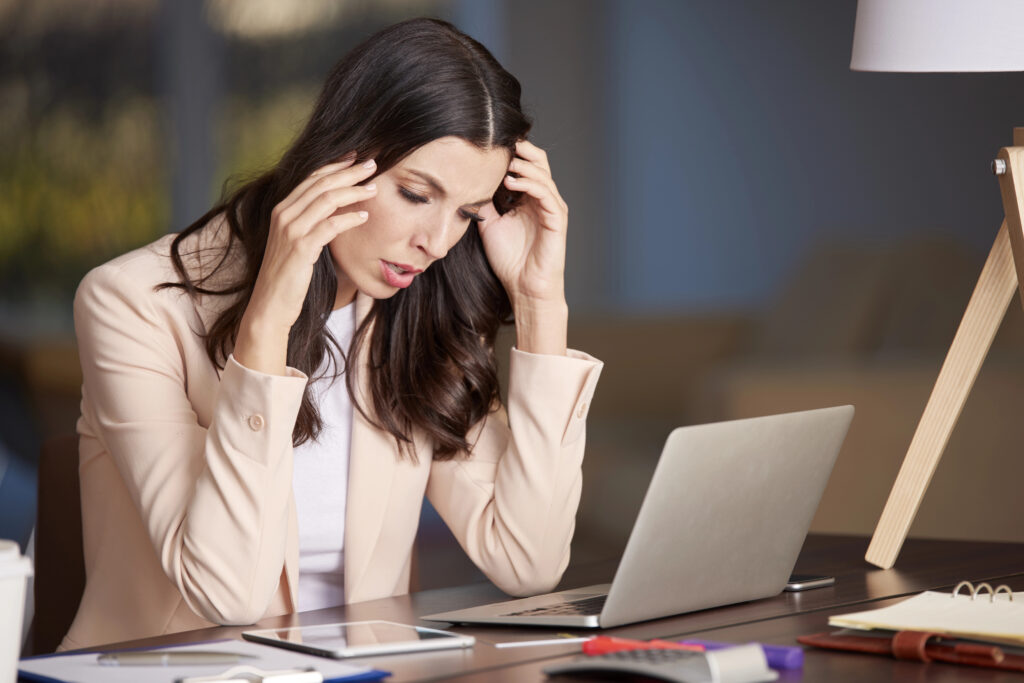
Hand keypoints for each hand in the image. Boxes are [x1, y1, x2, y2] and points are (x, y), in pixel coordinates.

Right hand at [235, 156, 376, 373]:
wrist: (270, 304)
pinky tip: (364, 216)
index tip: (356, 159)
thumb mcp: (297, 243)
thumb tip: (336, 209)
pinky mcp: (301, 247)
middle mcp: (283, 214)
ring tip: (373, 188)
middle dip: (349, 172)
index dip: (335, 166)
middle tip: (373, 164)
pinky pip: (330, 225)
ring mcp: (290, 230)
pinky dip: (349, 218)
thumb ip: (310, 223)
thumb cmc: (287, 276)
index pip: (311, 178)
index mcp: (282, 210)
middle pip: (321, 183)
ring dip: (353, 191)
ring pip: (327, 199)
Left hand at [478, 140, 567, 308]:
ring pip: (543, 175)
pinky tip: (511, 181)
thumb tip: (467, 183)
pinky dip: (530, 184)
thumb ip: (483, 203)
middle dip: (523, 149)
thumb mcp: (488, 224)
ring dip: (524, 165)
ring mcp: (552, 208)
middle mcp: (543, 199)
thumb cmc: (509, 260)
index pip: (525, 165)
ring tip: (506, 161)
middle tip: (503, 141)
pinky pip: (546, 194)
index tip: (490, 144)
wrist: (523, 287)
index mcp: (529, 198)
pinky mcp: (557, 219)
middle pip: (539, 162)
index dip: (512, 152)